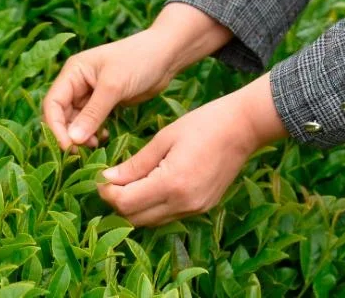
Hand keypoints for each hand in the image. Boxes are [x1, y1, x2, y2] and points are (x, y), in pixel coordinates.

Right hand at [42, 4, 233, 150]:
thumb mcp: (113, 86)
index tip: (68, 146)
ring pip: (76, 120)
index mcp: (73, 71)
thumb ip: (92, 113)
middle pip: (61, 114)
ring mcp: (91, 92)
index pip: (53, 103)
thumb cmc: (139, 61)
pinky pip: (91, 122)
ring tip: (95, 145)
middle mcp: (78, 82)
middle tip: (81, 152)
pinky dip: (93, 132)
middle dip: (68, 133)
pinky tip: (103, 138)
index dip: (55, 127)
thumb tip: (72, 139)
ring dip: (81, 135)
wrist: (166, 55)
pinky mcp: (105, 102)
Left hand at [97, 75, 285, 226]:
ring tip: (128, 183)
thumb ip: (136, 164)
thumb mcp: (164, 138)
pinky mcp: (203, 208)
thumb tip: (108, 180)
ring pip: (152, 221)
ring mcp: (195, 209)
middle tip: (110, 182)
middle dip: (117, 203)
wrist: (244, 127)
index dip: (107, 193)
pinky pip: (169, 215)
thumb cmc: (203, 124)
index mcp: (172, 184)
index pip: (126, 203)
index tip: (100, 178)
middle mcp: (184, 203)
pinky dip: (154, 206)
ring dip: (135, 207)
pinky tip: (150, 185)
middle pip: (136, 219)